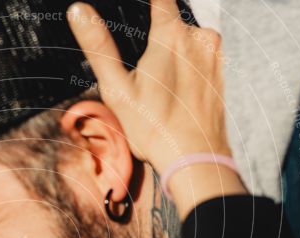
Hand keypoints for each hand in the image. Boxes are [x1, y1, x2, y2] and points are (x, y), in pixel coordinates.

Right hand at [68, 1, 245, 217]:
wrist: (195, 159)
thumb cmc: (155, 129)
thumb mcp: (117, 88)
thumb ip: (98, 45)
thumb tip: (79, 12)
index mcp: (171, 35)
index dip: (145, 3)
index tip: (138, 9)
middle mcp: (198, 37)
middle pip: (170, 22)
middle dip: (153, 40)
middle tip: (142, 75)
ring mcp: (213, 54)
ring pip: (184, 40)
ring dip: (170, 54)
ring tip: (157, 88)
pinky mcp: (220, 71)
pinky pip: (198, 57)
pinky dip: (184, 68)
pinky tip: (173, 93)